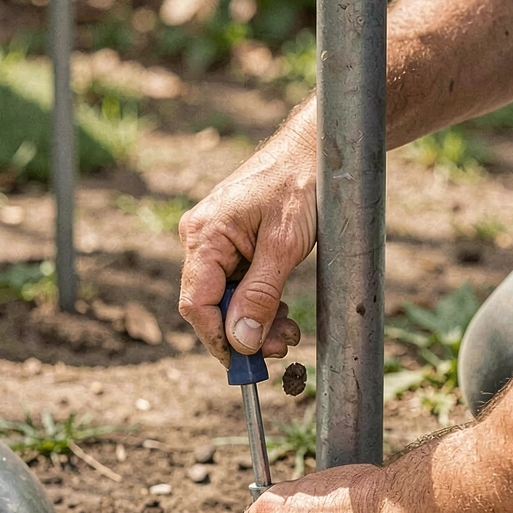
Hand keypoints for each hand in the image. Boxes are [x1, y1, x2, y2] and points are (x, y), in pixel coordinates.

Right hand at [178, 117, 316, 362]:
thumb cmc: (300, 184)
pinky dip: (259, 303)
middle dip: (243, 333)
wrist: (317, 149)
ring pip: (226, 298)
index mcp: (204, 235)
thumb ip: (260, 294)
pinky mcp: (233, 242)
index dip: (218, 339)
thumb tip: (240, 340)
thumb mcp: (284, 245)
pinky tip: (282, 311)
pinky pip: (237, 284)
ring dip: (255, 322)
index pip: (196, 304)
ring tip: (289, 332)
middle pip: (210, 304)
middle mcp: (200, 238)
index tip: (246, 364)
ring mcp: (215, 240)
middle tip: (281, 348)